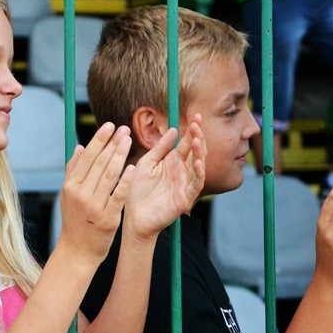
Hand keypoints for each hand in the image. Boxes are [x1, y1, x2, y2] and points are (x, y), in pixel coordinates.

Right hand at [57, 123, 134, 262]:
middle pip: (99, 163)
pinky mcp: (108, 218)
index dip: (99, 140)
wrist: (77, 251)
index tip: (109, 126)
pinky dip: (126, 181)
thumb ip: (73, 171)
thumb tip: (81, 146)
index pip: (87, 158)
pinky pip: (118, 195)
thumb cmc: (75, 221)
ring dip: (120, 155)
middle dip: (112, 144)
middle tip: (124, 129)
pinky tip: (133, 167)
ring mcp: (94, 206)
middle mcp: (80, 194)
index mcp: (70, 186)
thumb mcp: (68, 195)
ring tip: (129, 141)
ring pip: (109, 176)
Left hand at [123, 117, 206, 240]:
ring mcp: (185, 184)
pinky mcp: (186, 198)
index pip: (186, 143)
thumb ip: (160, 148)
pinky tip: (196, 162)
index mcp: (173, 161)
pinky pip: (196, 185)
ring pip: (199, 166)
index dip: (192, 130)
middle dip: (197, 138)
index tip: (196, 117)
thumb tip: (173, 129)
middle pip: (195, 152)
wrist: (133, 216)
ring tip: (197, 140)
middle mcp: (182, 171)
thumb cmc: (137, 190)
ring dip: (199, 153)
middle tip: (196, 125)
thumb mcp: (146, 164)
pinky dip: (198, 174)